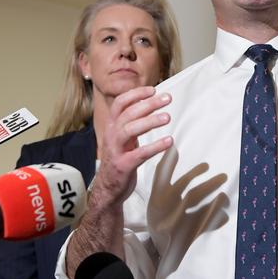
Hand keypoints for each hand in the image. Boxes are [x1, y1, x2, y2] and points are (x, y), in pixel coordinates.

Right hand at [93, 86, 172, 206]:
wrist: (108, 188)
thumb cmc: (120, 159)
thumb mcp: (122, 138)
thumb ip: (132, 123)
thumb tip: (149, 105)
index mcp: (112, 127)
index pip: (119, 104)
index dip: (135, 94)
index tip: (153, 90)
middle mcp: (111, 135)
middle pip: (128, 114)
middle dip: (148, 104)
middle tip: (167, 98)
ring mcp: (116, 150)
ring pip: (130, 130)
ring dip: (150, 122)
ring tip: (167, 117)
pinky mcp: (123, 165)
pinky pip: (139, 154)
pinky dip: (155, 146)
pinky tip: (169, 141)